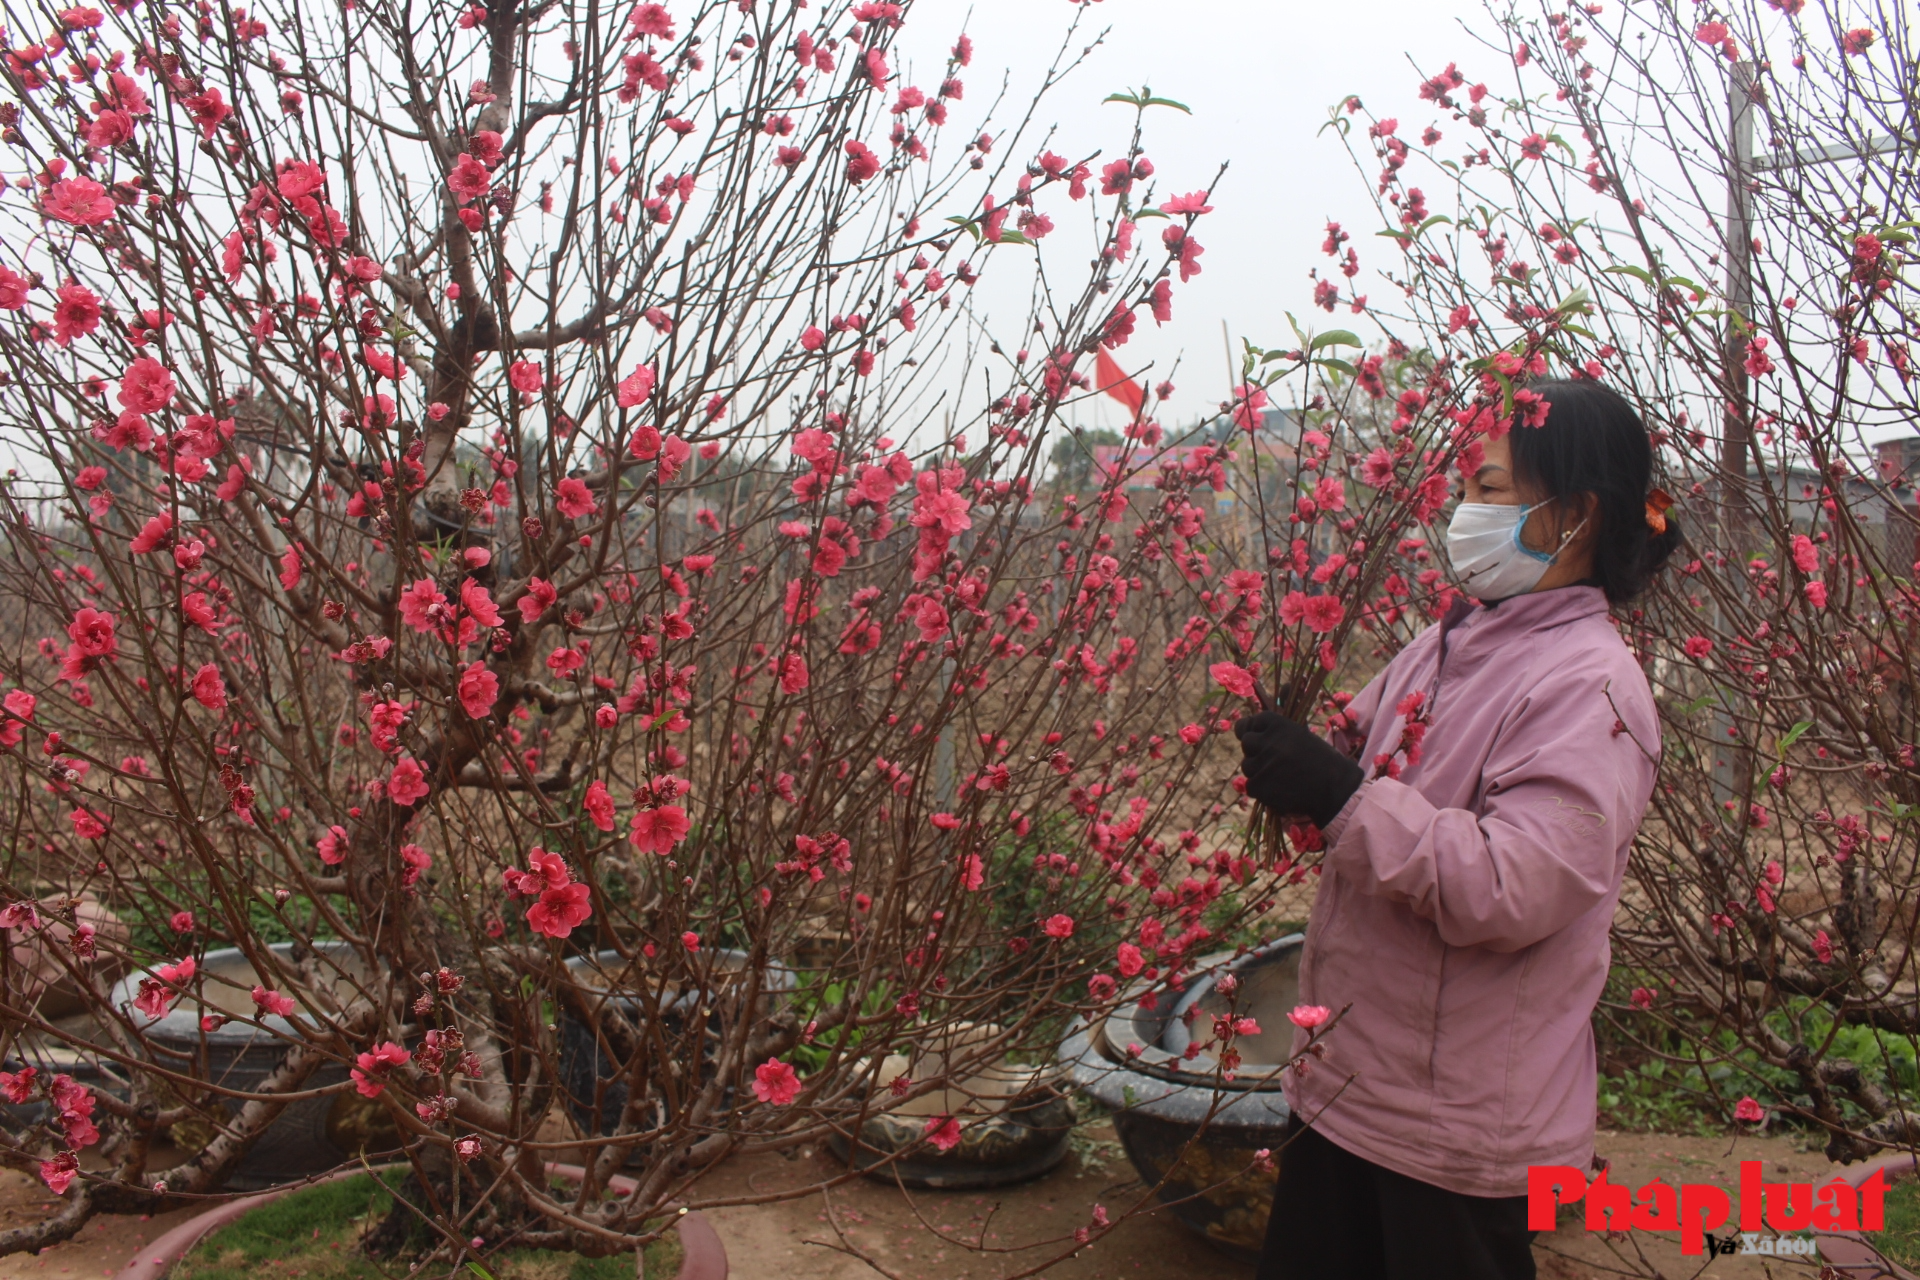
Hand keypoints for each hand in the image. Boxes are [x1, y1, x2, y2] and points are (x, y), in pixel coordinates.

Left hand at [1233, 710, 1364, 828]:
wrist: (1335, 787)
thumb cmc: (1320, 757)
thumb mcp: (1303, 729)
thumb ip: (1289, 707)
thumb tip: (1285, 684)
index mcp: (1277, 724)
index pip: (1251, 722)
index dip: (1257, 732)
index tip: (1269, 740)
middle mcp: (1268, 742)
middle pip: (1246, 743)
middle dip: (1257, 751)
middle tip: (1277, 760)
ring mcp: (1262, 765)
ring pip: (1247, 766)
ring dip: (1260, 771)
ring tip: (1282, 775)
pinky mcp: (1259, 786)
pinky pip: (1251, 786)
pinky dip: (1262, 789)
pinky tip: (1280, 789)